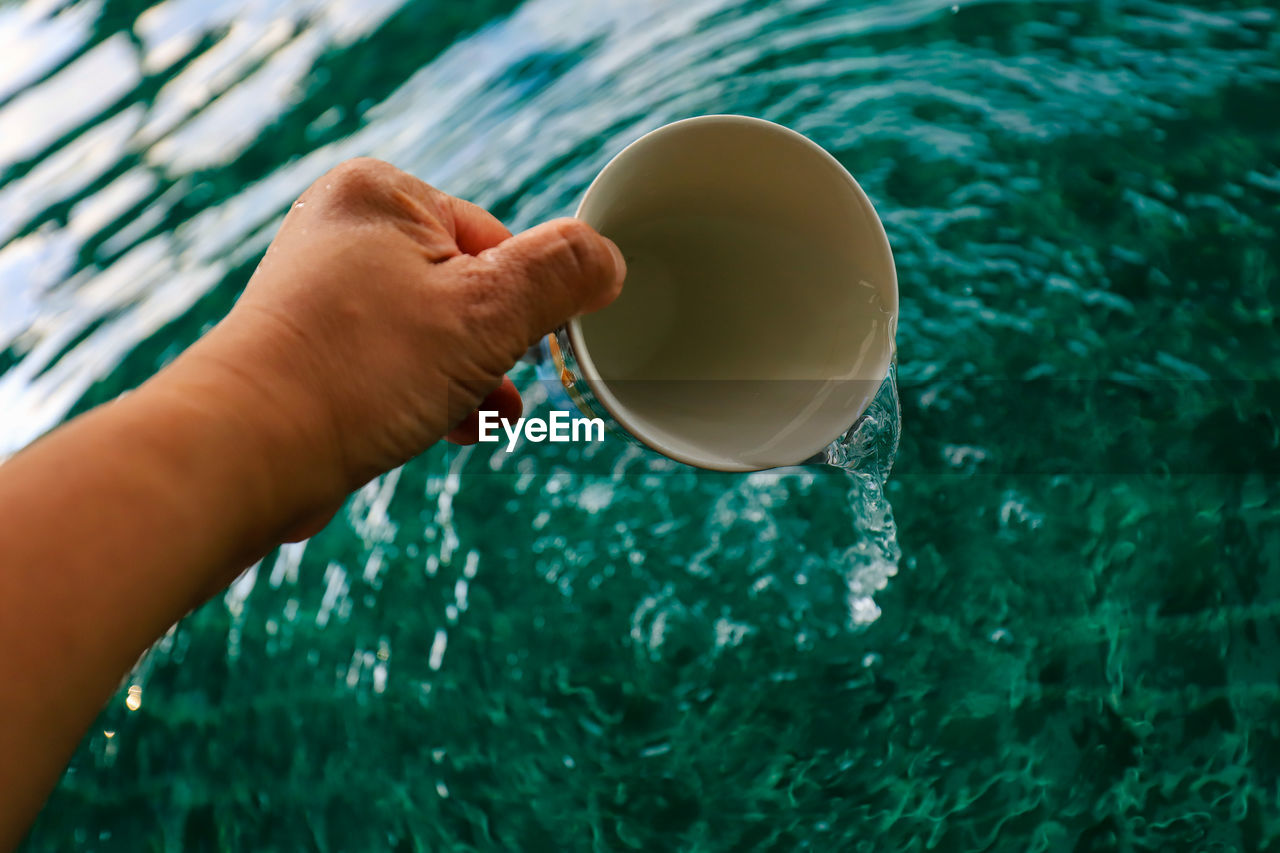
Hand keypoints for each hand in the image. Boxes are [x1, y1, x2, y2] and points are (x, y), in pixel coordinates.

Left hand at [169, 157, 624, 536]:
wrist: (250, 449)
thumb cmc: (364, 371)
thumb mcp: (488, 313)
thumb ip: (560, 275)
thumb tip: (606, 258)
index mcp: (382, 193)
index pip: (497, 237)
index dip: (525, 302)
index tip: (526, 349)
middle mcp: (343, 227)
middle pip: (466, 283)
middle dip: (496, 346)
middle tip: (501, 384)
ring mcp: (321, 287)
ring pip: (432, 326)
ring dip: (469, 375)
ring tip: (479, 416)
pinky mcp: (311, 343)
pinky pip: (393, 355)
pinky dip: (426, 388)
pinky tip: (446, 429)